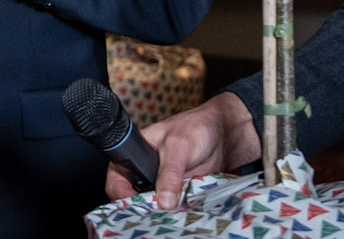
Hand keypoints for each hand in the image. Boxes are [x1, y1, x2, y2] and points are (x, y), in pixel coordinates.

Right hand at [102, 91, 258, 206]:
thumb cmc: (196, 127)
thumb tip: (163, 201)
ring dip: (162, 212)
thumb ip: (169, 174)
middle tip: (154, 214)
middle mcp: (146, 171)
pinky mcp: (180, 193)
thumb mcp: (179, 147)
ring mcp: (164, 184)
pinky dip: (178, 212)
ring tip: (170, 216)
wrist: (226, 133)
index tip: (134, 207)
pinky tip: (182, 215)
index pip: (117, 180)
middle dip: (143, 207)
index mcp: (135, 155)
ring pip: (155, 205)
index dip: (121, 194)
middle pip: (134, 197)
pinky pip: (174, 208)